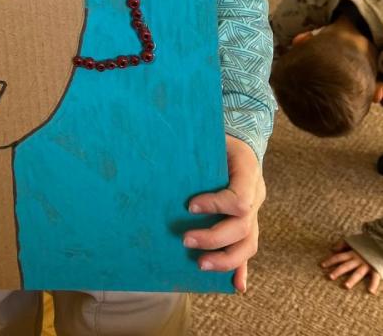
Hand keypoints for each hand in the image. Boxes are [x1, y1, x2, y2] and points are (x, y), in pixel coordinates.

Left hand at [183, 135, 264, 292]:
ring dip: (225, 259)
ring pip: (249, 244)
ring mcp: (255, 212)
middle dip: (213, 237)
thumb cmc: (219, 137)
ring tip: (200, 264)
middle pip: (243, 227)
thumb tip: (165, 143)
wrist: (238, 142)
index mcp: (249, 170)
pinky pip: (248, 249)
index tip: (190, 206)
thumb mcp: (213, 135)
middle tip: (185, 239)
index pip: (240, 199)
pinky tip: (236, 287)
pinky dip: (242, 269)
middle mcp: (256, 194)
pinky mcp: (249, 223)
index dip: (216, 205)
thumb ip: (197, 144)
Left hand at [321, 242, 379, 292]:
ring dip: (352, 280)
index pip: (339, 257)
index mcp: (352, 253)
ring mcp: (367, 264)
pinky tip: (370, 291)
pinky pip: (375, 277)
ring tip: (346, 286)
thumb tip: (332, 249)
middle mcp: (358, 259)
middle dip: (338, 271)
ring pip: (358, 273)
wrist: (380, 241)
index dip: (330, 261)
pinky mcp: (376, 268)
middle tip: (330, 277)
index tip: (322, 265)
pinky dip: (374, 284)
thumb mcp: (353, 241)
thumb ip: (342, 244)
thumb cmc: (366, 243)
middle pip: (346, 266)